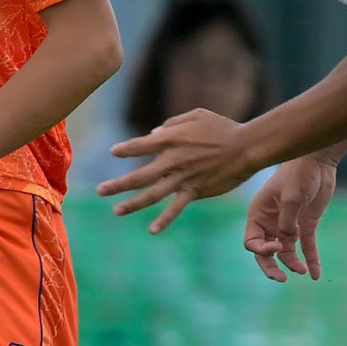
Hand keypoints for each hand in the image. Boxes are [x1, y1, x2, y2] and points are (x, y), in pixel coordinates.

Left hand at [95, 109, 257, 233]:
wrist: (246, 147)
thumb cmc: (222, 127)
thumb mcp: (196, 115)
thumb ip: (172, 123)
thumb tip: (154, 133)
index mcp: (170, 139)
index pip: (139, 145)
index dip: (125, 150)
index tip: (114, 152)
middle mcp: (172, 160)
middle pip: (139, 175)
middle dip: (118, 184)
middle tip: (100, 191)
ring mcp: (182, 178)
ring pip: (152, 194)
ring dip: (133, 204)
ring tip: (117, 211)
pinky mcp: (195, 191)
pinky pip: (176, 208)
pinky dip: (164, 220)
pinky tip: (152, 230)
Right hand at [243, 155, 337, 282]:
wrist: (317, 161)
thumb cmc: (298, 174)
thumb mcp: (290, 198)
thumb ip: (287, 223)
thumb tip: (288, 243)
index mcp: (259, 215)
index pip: (252, 241)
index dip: (262, 250)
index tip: (278, 246)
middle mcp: (270, 222)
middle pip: (266, 251)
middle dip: (271, 266)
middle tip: (281, 279)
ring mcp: (289, 224)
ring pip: (286, 252)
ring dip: (292, 264)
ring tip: (303, 271)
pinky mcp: (306, 224)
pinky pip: (307, 246)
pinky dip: (311, 259)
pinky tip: (315, 274)